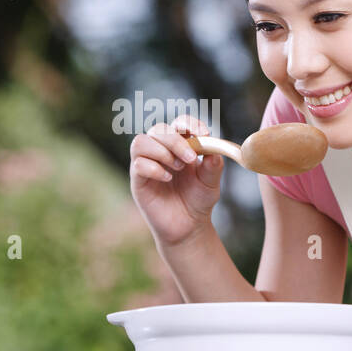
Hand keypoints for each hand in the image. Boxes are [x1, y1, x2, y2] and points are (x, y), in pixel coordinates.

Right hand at [129, 115, 224, 247]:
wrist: (188, 227)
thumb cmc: (198, 200)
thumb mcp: (211, 182)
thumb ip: (213, 165)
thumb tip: (213, 149)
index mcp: (180, 145)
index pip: (178, 123)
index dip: (189, 123)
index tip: (203, 134)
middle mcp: (160, 151)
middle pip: (158, 129)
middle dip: (175, 141)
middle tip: (191, 159)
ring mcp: (146, 164)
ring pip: (141, 141)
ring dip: (161, 151)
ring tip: (177, 168)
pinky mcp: (138, 180)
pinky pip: (138, 164)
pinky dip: (154, 168)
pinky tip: (167, 179)